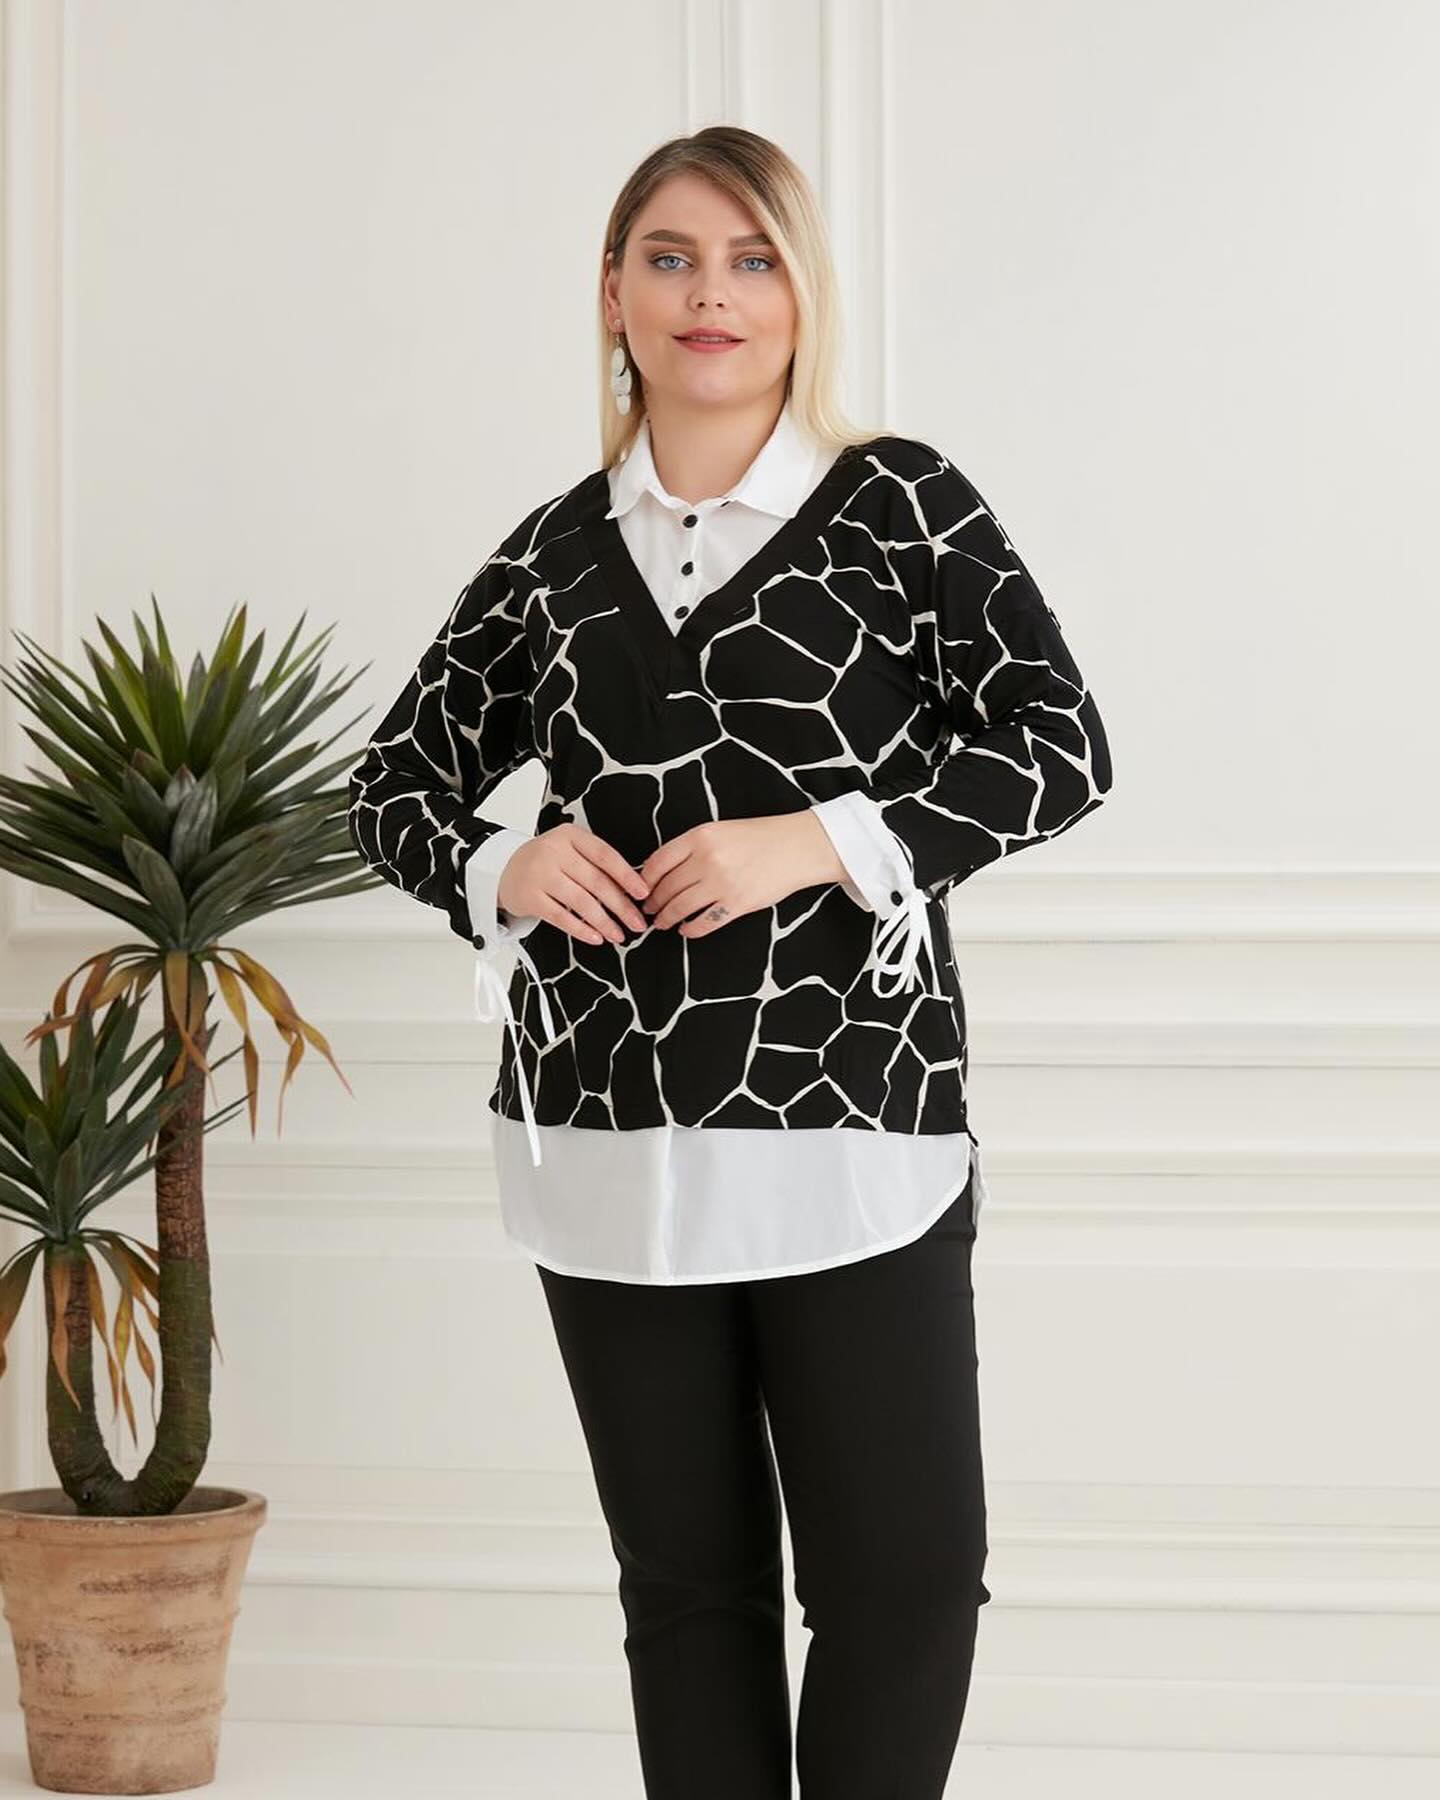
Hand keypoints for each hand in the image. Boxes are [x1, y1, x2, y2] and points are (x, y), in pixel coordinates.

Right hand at [497, 823, 651, 945]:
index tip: (642, 893)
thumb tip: (631, 889)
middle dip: (621, 906)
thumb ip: (596, 863)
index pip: (605, 855)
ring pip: (581, 902)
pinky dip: (581, 930)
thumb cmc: (545, 861)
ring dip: (604, 922)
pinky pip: (561, 917)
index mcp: (570, 836)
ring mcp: (540, 874)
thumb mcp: (569, 850)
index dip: (627, 876)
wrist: (504, 869)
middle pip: (596, 882)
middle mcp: (554, 852)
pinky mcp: (530, 897)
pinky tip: (595, 937)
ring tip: (618, 934)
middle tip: (636, 922)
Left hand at [639, 813, 847, 939]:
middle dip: (653, 902)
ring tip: (661, 922)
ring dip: (666, 918)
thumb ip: (691, 848)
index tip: (640, 889)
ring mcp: (722, 883)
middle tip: (648, 909)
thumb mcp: (720, 831)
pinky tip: (686, 930)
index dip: (644, 880)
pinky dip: (691, 930)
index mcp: (700, 836)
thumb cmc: (760, 837)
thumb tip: (660, 871)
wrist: (797, 847)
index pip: (657, 862)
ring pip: (680, 907)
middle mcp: (707, 859)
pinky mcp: (738, 904)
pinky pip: (704, 923)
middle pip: (667, 888)